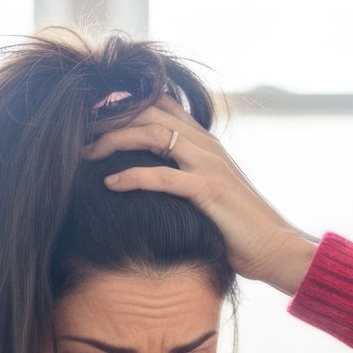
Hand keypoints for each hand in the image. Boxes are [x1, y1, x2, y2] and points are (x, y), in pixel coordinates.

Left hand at [83, 93, 317, 294]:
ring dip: (112, 140)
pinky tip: (110, 184)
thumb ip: (185, 177)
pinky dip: (132, 176)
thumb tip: (152, 180)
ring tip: (84, 154)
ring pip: (151, 133)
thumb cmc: (240, 228)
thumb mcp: (210, 193)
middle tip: (77, 133)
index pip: (160, 104)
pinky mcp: (209, 190)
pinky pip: (162, 175)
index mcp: (204, 142)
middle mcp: (206, 144)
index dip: (123, 105)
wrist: (276, 248)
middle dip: (108, 118)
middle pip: (148, 110)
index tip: (91, 119)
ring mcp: (208, 164)